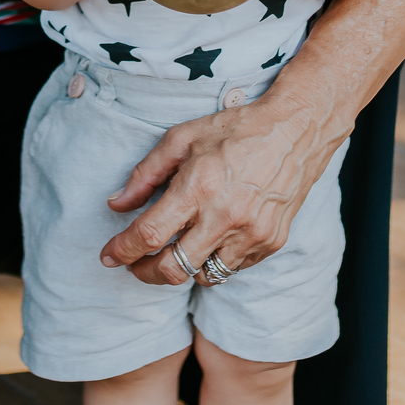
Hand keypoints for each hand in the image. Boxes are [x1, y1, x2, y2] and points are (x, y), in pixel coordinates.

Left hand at [100, 93, 336, 284]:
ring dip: (182, 268)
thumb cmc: (236, 129)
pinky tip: (212, 238)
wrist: (296, 130)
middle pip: (172, 269)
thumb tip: (116, 203)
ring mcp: (251, 234)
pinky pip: (233, 269)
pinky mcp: (271, 242)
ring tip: (177, 248)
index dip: (122, 250)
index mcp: (198, 186)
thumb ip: (146, 174)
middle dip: (144, 272)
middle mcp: (225, 216)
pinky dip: (215, 259)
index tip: (108, 256)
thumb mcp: (182, 137)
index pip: (150, 234)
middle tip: (135, 263)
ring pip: (203, 275)